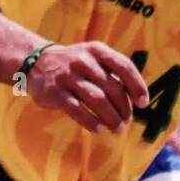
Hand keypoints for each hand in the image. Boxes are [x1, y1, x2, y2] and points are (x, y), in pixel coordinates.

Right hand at [26, 41, 149, 133]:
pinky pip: (77, 109)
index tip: (143, 103)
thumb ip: (112, 73)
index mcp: (97, 51)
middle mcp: (83, 60)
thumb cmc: (73, 66)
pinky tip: (99, 129)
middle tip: (126, 122)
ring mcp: (68, 76)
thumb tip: (135, 98)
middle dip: (123, 108)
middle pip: (112, 88)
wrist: (35, 62)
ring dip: (110, 118)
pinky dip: (90, 121)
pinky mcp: (54, 92)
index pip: (124, 67)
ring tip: (117, 129)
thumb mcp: (93, 58)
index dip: (137, 86)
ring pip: (97, 99)